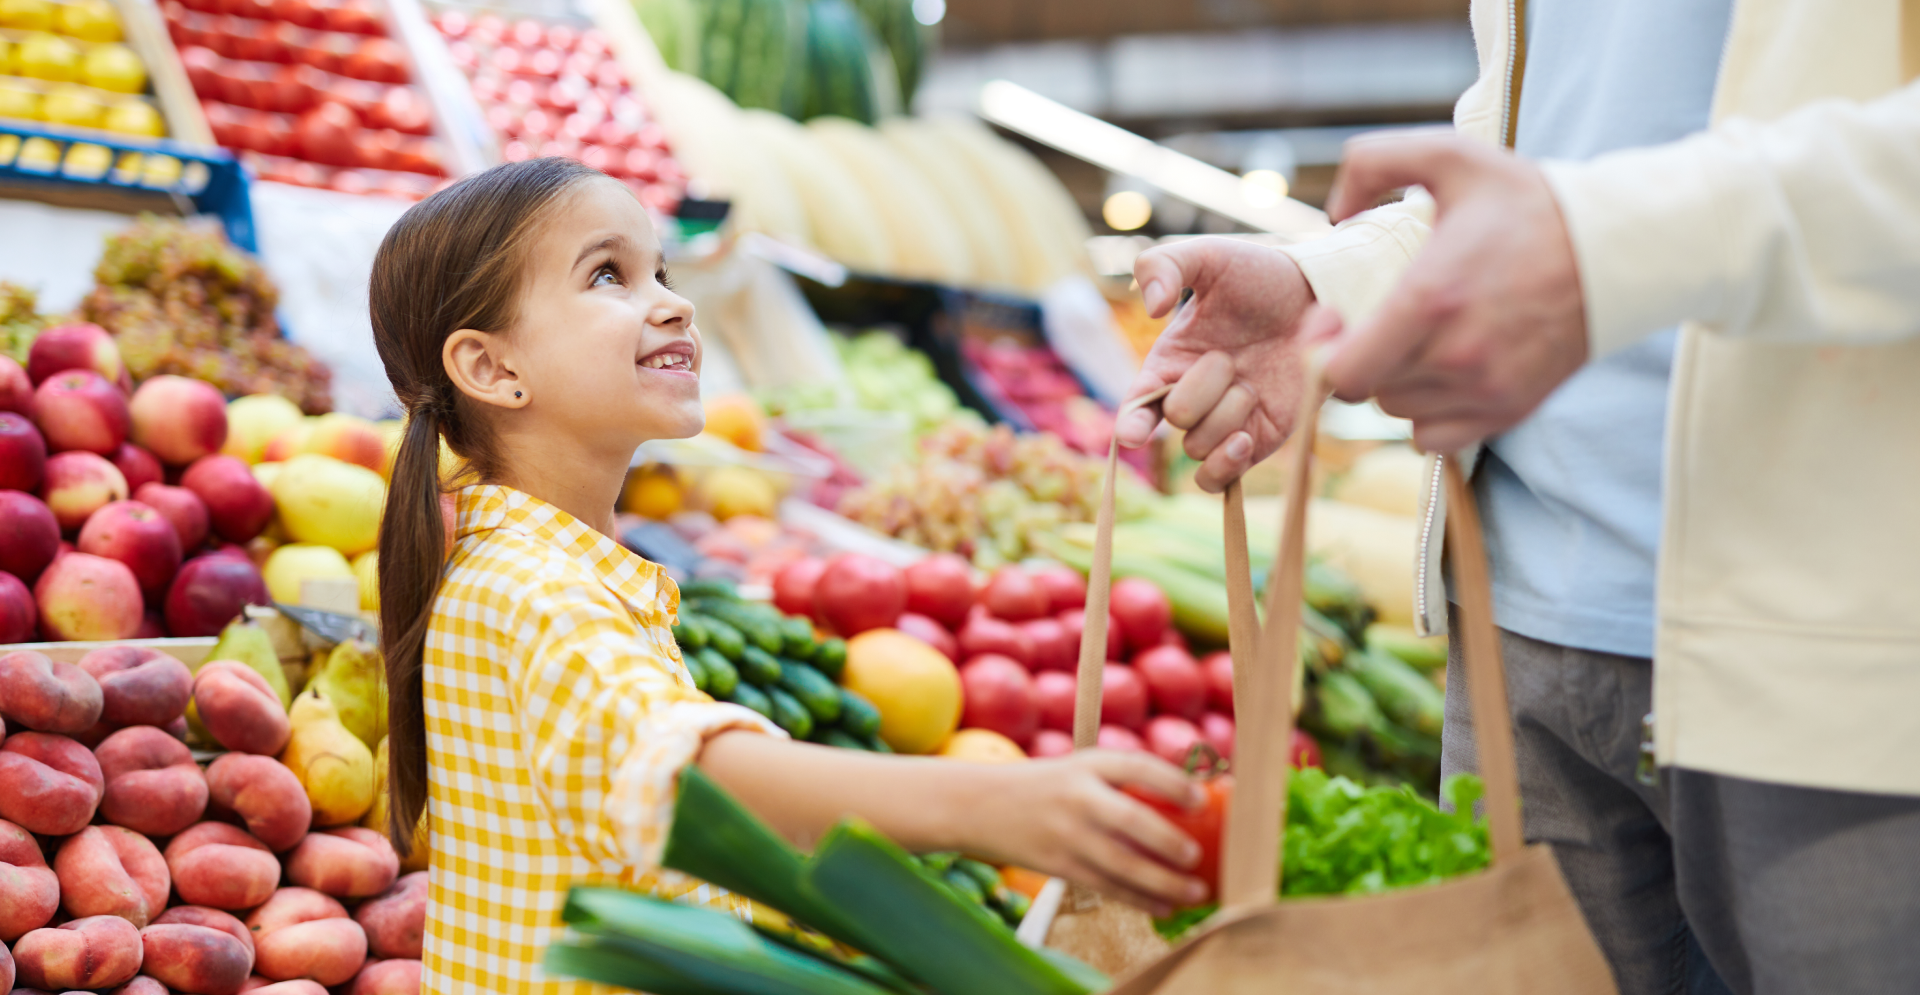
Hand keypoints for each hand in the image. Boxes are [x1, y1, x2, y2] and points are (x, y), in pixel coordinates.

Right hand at [955, 750, 1207, 915]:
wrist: (981, 805)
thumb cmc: (1047, 787)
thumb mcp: (1079, 769)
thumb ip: (1122, 781)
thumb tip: (1191, 803)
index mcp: (1087, 764)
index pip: (1136, 767)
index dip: (1172, 782)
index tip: (1201, 800)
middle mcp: (1077, 797)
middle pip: (1131, 820)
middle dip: (1168, 841)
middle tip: (1195, 855)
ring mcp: (1066, 834)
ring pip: (1122, 864)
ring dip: (1163, 881)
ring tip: (1196, 891)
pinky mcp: (1059, 865)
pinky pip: (1106, 886)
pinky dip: (1139, 898)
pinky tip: (1166, 904)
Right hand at [1118, 237, 1313, 491]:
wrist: (1318, 296)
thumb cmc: (1259, 275)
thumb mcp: (1209, 256)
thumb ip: (1164, 264)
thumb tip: (1151, 307)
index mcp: (1168, 363)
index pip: (1134, 407)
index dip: (1129, 424)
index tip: (1133, 433)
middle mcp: (1191, 399)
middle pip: (1177, 421)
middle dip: (1202, 390)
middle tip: (1229, 357)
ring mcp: (1224, 423)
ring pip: (1200, 449)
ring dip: (1228, 415)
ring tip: (1252, 382)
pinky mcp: (1257, 441)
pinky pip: (1223, 479)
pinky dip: (1227, 465)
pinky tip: (1246, 438)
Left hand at [1307, 132, 1588, 452]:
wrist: (1615, 247)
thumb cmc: (1529, 202)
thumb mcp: (1452, 155)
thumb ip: (1374, 161)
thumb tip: (1334, 212)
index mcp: (1430, 300)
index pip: (1342, 372)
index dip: (1323, 353)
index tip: (1336, 322)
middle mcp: (1457, 356)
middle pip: (1366, 391)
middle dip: (1360, 357)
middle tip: (1377, 321)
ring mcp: (1486, 389)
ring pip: (1399, 412)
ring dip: (1394, 382)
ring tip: (1416, 340)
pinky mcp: (1510, 410)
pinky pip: (1435, 437)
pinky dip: (1427, 412)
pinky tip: (1440, 371)